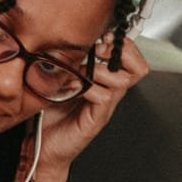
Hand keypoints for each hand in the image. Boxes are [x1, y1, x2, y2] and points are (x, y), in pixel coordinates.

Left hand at [34, 34, 150, 175]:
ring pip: (121, 81)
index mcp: (104, 80)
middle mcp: (110, 92)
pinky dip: (88, 87)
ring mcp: (105, 106)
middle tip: (99, 48)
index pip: (131, 57)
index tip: (103, 34)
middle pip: (138, 68)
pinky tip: (72, 87)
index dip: (122, 42)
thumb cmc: (49, 114)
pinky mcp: (97, 119)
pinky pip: (104, 97)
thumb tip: (60, 35)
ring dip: (100, 69)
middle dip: (120, 51)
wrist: (44, 147)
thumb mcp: (57, 78)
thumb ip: (65, 59)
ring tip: (81, 69)